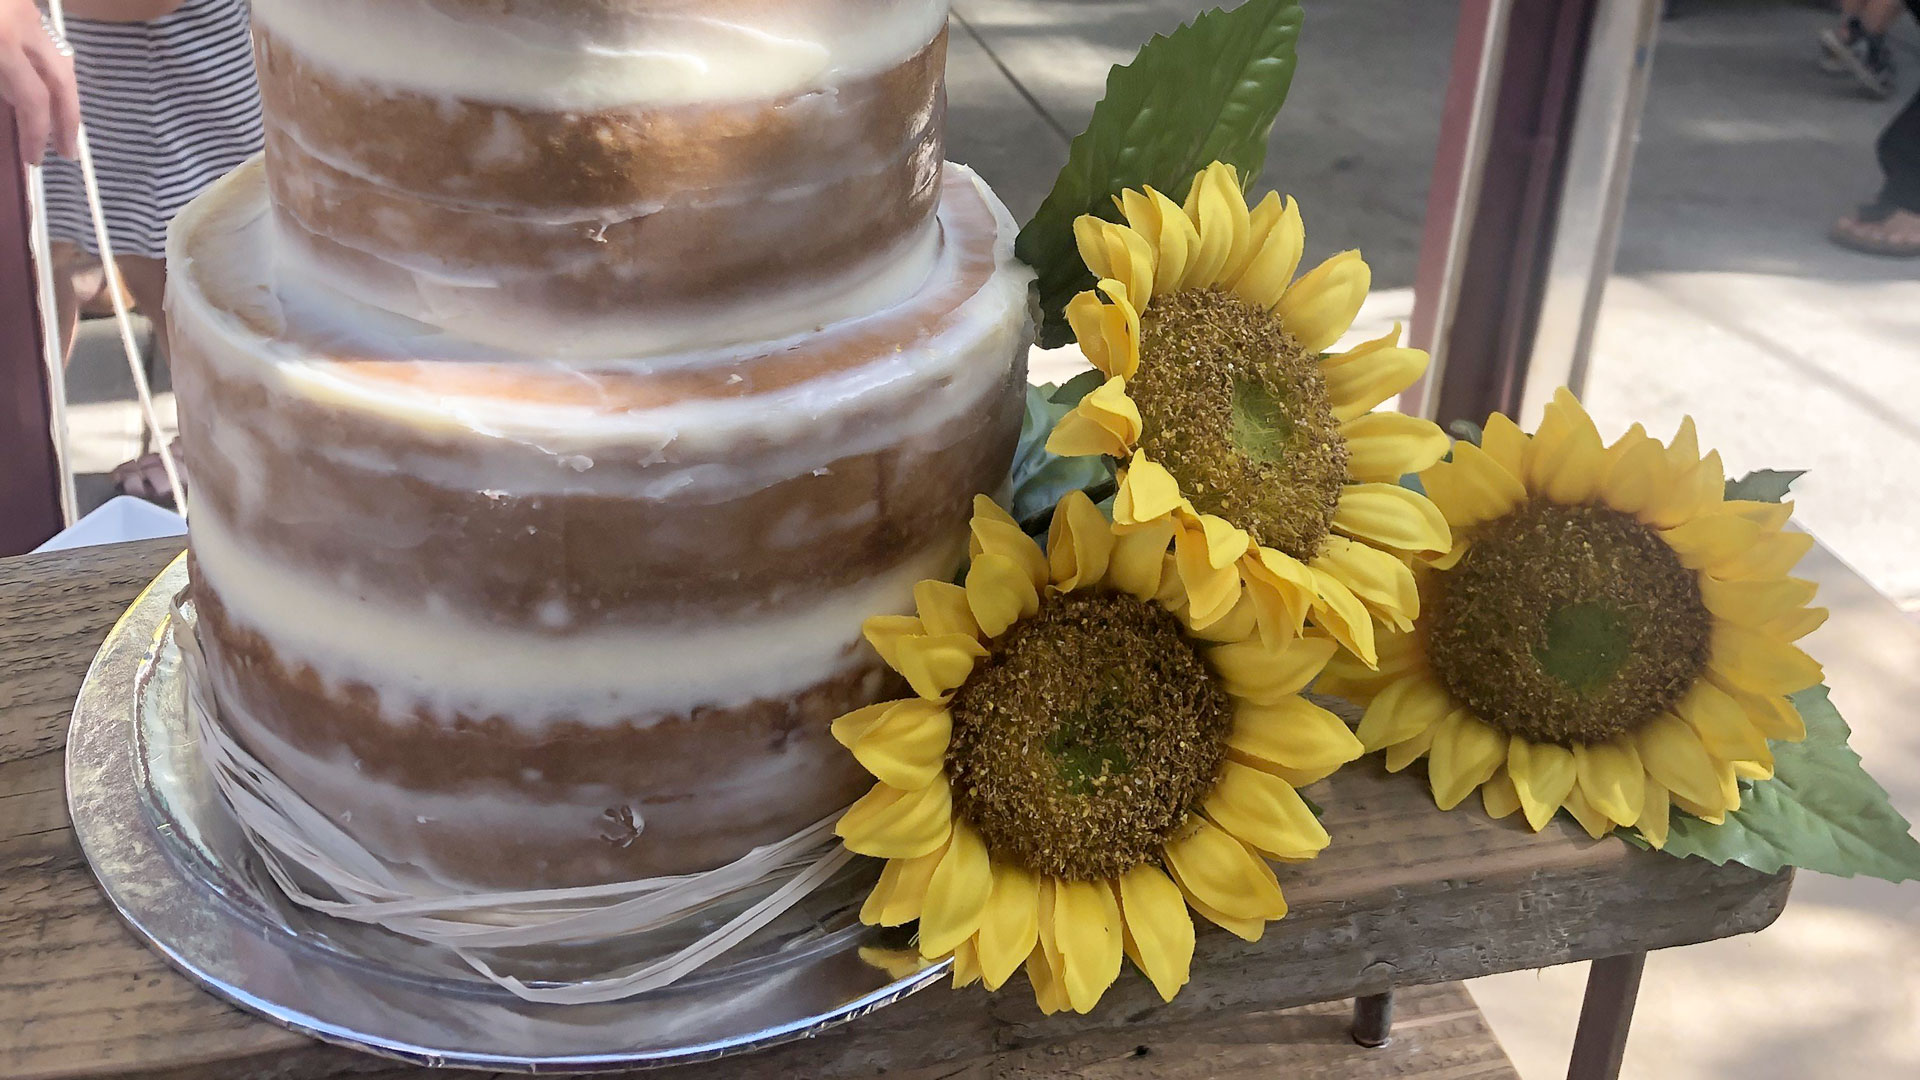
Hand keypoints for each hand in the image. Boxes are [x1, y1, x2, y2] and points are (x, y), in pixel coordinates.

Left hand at [0, 0, 79, 163]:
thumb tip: (10, 106)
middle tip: (67, 150)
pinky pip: (40, 38)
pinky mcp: (17, 2)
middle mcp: (20, 25)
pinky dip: (43, 64)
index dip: (36, 134)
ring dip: (62, 91)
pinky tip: (35, 78)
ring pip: (58, 55)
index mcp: (1, 42)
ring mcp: (22, 9)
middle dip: (67, 118)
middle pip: (61, 78)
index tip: (35, 160)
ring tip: (60, 118)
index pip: (32, 98)